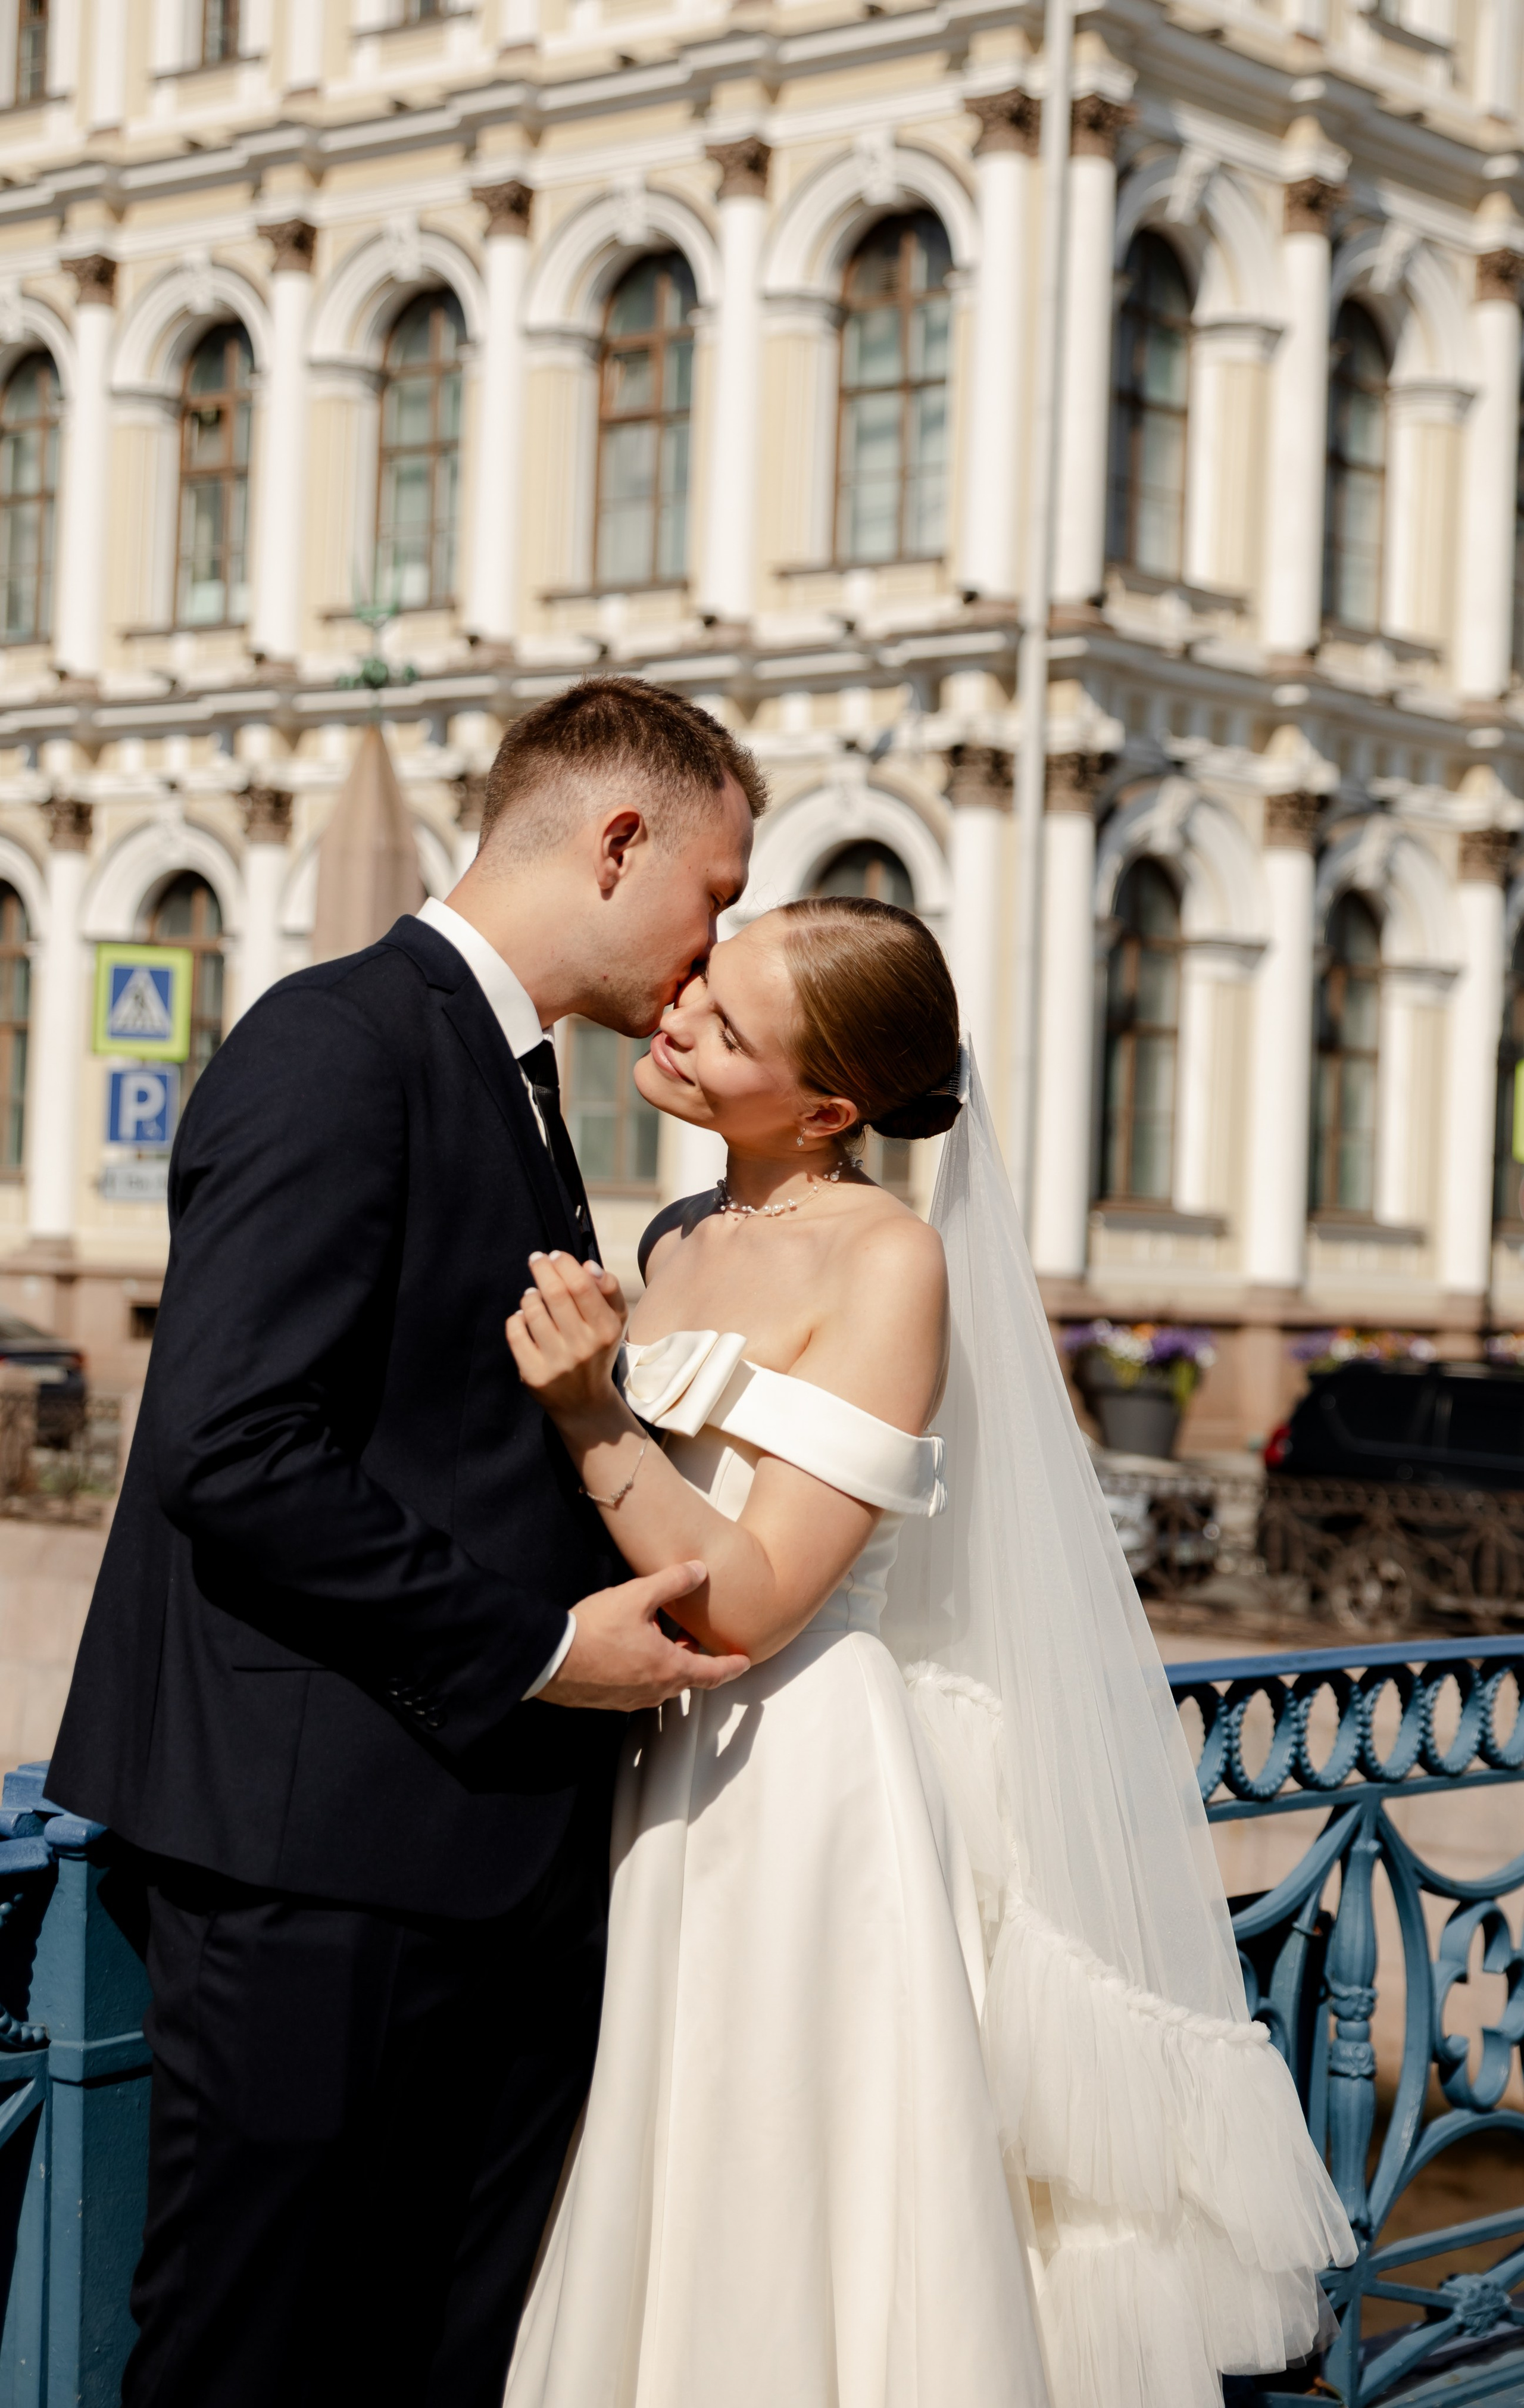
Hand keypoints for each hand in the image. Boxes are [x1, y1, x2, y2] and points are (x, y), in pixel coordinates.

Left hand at [506, 1251, 626, 1419]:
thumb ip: (608, 1288)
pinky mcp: (534, 1374)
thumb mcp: (615, 1320)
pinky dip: (516, 1318)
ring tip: (533, 1295)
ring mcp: (557, 1362)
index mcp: (606, 1329)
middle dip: (542, 1269)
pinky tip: (524, 1318)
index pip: (582, 1285)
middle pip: (554, 1293)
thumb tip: (587, 1265)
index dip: (564, 1264)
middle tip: (536, 1260)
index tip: (555, 1256)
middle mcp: (583, 1346)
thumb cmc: (598, 1349)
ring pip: (532, 1310)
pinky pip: (515, 1333)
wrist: (585, 1402)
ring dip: (530, 1295)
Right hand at [540, 1559, 747, 1709]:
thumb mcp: (637, 1596)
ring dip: (668, 1662)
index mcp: (669, 1668)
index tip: (745, 1663)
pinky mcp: (611, 1700)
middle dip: (696, 1657)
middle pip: (687, 1676)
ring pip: (663, 1681)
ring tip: (661, 1636)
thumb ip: (672, 1582)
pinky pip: (640, 1686)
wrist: (551, 1660)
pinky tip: (631, 1648)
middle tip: (695, 1636)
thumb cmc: (595, 1630)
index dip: (732, 1667)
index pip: (712, 1673)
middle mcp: (655, 1690)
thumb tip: (700, 1569)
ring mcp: (632, 1699)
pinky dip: (646, 1669)